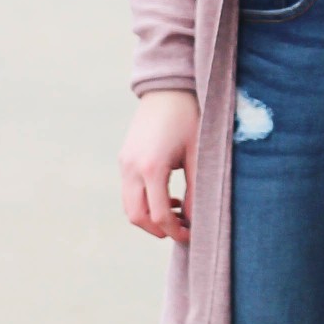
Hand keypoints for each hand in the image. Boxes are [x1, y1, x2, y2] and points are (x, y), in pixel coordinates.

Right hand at [120, 90, 199, 243]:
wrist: (167, 89)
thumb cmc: (188, 118)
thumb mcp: (198, 154)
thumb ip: (196, 189)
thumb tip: (193, 218)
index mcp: (152, 167)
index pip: (158, 215)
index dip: (175, 231)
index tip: (191, 234)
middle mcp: (132, 168)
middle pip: (137, 216)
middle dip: (158, 230)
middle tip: (181, 230)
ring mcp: (124, 163)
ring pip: (129, 206)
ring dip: (149, 217)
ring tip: (175, 213)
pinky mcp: (124, 159)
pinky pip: (129, 192)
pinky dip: (144, 202)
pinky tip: (167, 196)